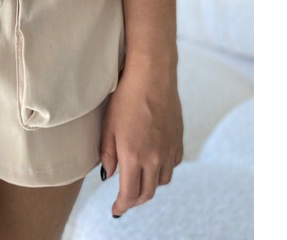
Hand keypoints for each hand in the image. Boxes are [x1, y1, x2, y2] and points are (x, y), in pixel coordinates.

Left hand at [99, 56, 183, 217]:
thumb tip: (108, 176)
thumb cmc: (125, 97)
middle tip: (125, 198)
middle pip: (147, 192)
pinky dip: (162, 169)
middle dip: (135, 199)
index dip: (121, 205)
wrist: (152, 76)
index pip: (129, 194)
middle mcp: (154, 158)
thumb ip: (107, 154)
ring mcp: (169, 150)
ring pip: (162, 181)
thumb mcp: (108, 126)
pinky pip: (172, 165)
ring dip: (150, 185)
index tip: (115, 210)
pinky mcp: (178, 141)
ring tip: (139, 178)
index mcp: (134, 155)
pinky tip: (154, 161)